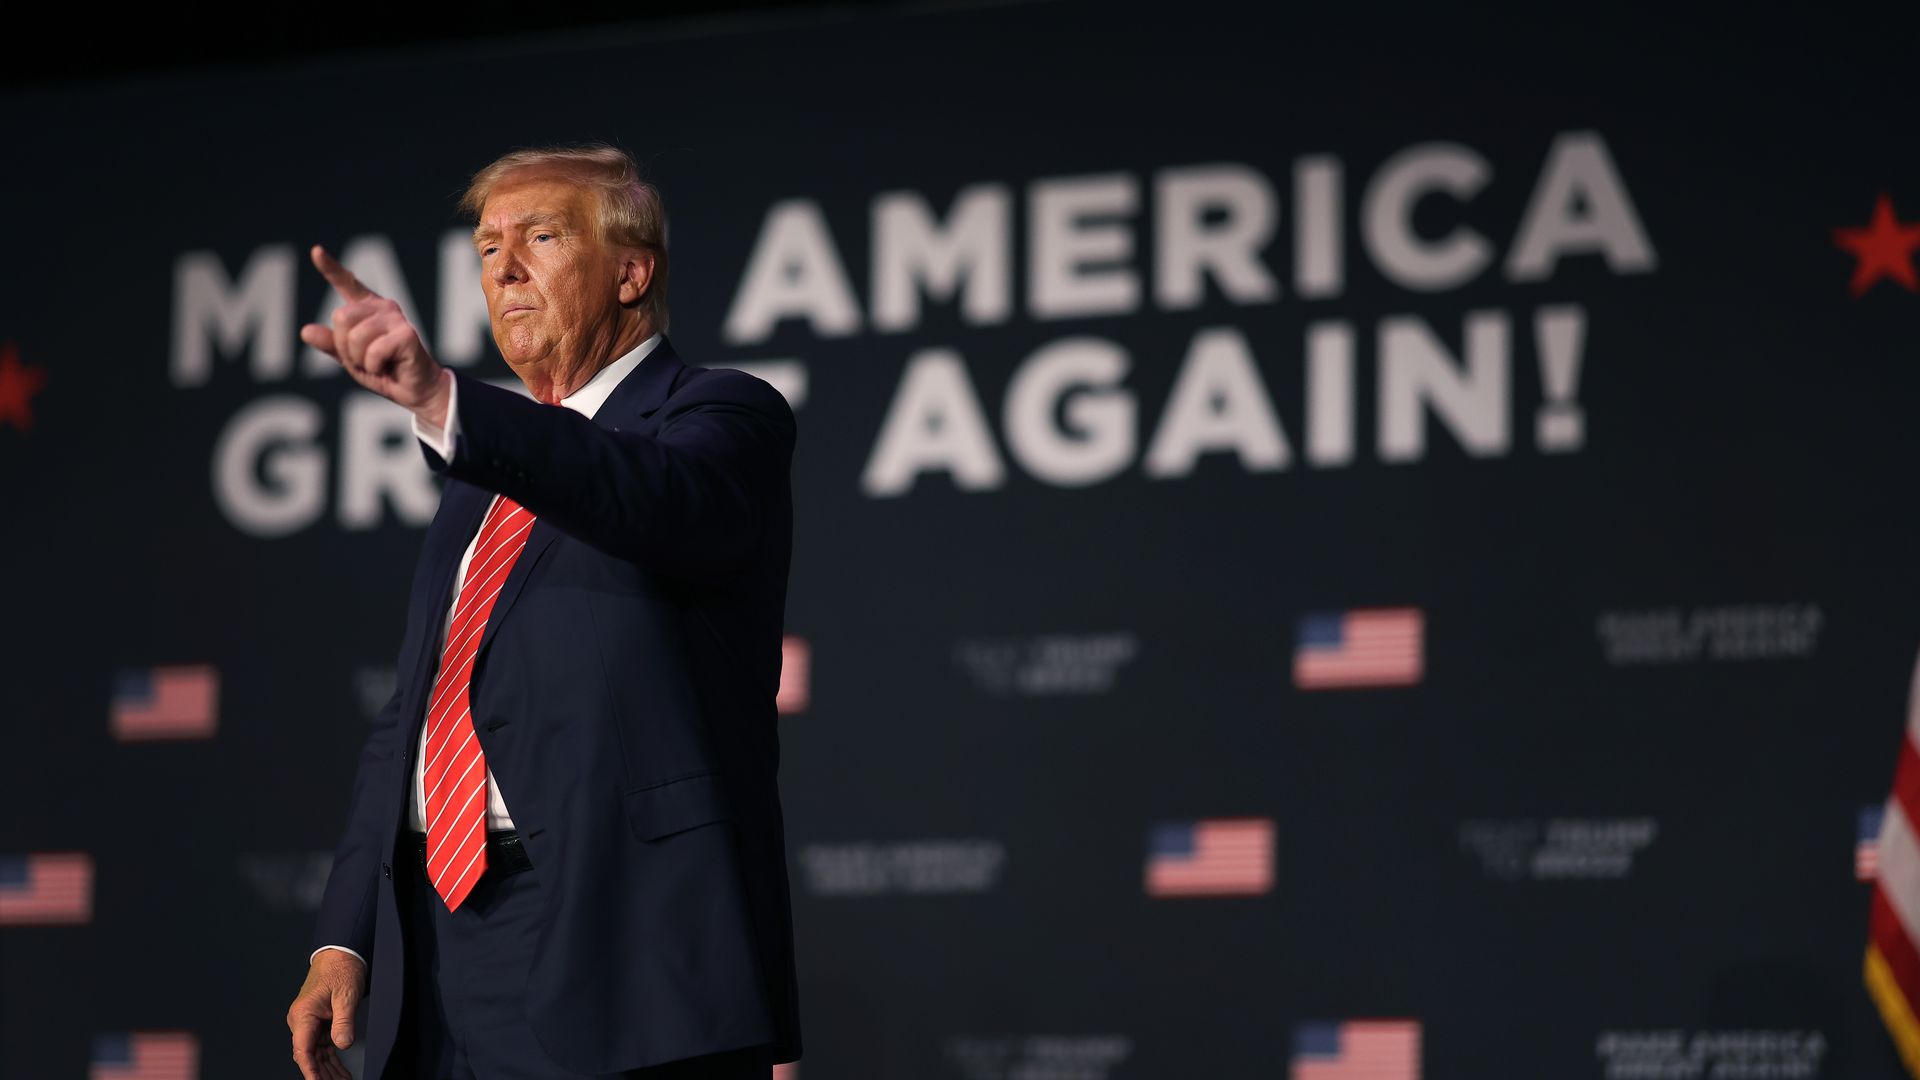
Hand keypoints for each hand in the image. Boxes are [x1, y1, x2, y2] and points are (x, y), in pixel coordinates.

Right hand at [287, 949, 365, 1079]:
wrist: (341, 954)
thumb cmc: (341, 969)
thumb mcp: (346, 995)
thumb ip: (344, 1021)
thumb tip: (343, 1044)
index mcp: (303, 1014)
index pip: (303, 1050)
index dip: (310, 1070)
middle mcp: (302, 1020)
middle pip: (309, 1056)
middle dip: (321, 1074)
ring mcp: (309, 1023)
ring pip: (316, 1054)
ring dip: (327, 1070)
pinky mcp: (318, 1023)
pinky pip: (322, 1047)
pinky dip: (331, 1060)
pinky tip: (339, 1072)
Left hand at [300, 244, 451, 428]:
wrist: (415, 390)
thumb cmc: (385, 370)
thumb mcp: (350, 359)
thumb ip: (330, 344)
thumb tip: (306, 331)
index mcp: (367, 308)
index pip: (346, 283)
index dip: (330, 267)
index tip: (316, 251)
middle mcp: (383, 307)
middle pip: (341, 317)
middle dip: (345, 347)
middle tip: (365, 359)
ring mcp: (396, 318)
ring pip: (354, 337)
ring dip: (360, 360)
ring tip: (378, 364)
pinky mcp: (407, 334)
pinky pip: (373, 351)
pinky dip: (374, 366)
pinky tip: (388, 367)